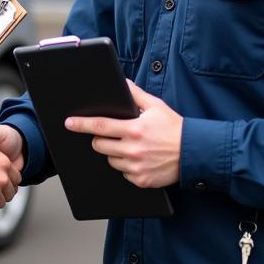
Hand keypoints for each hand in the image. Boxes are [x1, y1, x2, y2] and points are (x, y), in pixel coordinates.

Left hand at [65, 80, 181, 188]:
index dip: (81, 124)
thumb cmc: (175, 128)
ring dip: (114, 154)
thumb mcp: (156, 106)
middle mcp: (133, 149)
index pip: (100, 126)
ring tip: (132, 147)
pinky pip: (123, 173)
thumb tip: (122, 83)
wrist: (195, 153)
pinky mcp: (141, 180)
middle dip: (100, 140)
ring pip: (110, 160)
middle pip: (100, 146)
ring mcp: (136, 167)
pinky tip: (140, 159)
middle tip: (112, 135)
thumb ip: (136, 94)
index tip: (69, 123)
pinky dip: (127, 167)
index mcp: (134, 129)